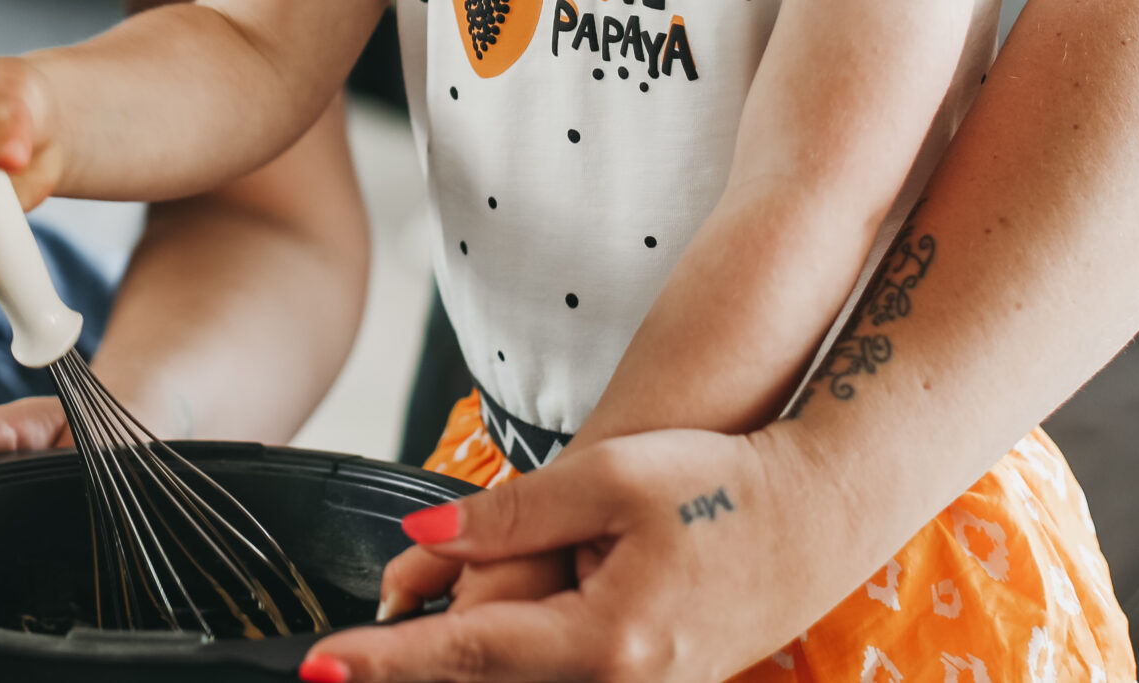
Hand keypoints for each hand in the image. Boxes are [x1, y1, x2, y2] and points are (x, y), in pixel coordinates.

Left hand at [302, 428, 809, 682]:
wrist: (818, 512)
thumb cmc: (724, 483)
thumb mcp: (612, 476)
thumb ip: (512, 513)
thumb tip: (425, 538)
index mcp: (606, 639)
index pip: (466, 653)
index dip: (385, 662)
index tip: (321, 667)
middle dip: (408, 673)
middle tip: (333, 667)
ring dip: (454, 666)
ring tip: (383, 653)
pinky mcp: (646, 682)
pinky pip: (553, 680)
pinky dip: (502, 664)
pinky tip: (472, 640)